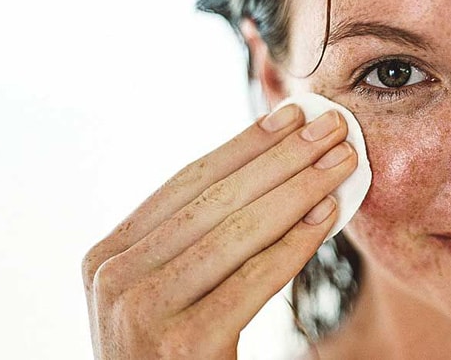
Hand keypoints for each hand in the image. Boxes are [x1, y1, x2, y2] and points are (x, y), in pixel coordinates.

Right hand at [81, 105, 354, 358]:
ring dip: (299, 190)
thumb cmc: (172, 354)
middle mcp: (115, 279)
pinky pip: (253, 282)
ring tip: (342, 163)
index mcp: (107, 255)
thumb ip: (200, 237)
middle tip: (333, 125)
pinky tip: (328, 216)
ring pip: (238, 232)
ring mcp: (142, 314)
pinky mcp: (183, 347)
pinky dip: (294, 245)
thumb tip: (274, 167)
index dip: (247, 144)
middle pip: (217, 200)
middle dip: (283, 157)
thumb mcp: (168, 289)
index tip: (293, 114)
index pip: (189, 182)